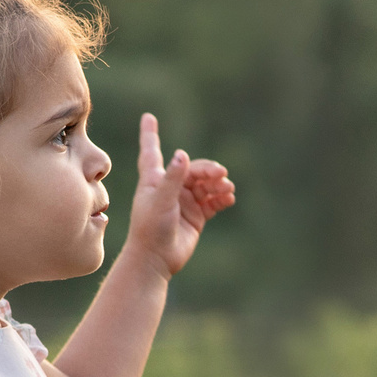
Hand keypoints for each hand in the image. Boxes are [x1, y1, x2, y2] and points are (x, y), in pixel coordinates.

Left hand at [120, 113, 234, 277]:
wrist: (156, 259)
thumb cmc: (150, 228)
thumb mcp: (160, 200)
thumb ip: (173, 177)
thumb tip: (183, 154)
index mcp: (154, 180)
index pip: (151, 151)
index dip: (150, 134)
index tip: (148, 117)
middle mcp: (170, 187)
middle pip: (192, 169)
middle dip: (208, 170)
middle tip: (221, 174)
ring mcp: (184, 201)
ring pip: (206, 185)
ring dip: (218, 184)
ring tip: (227, 188)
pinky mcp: (196, 216)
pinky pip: (213, 201)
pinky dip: (221, 198)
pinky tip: (229, 198)